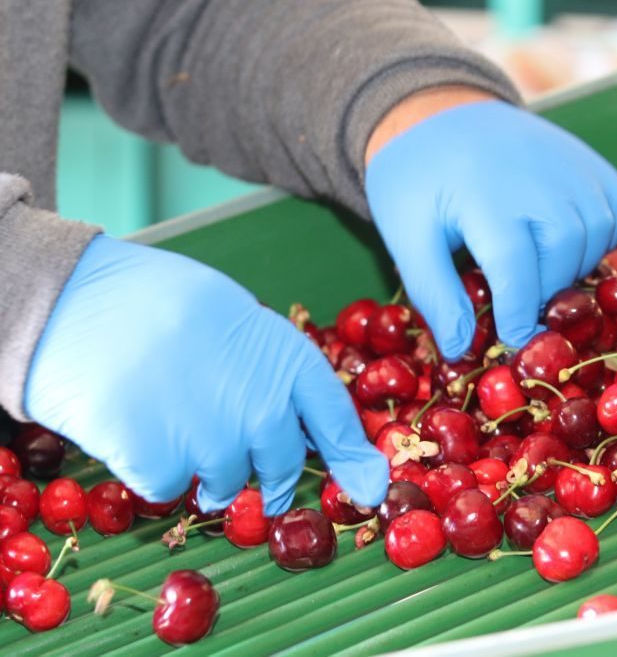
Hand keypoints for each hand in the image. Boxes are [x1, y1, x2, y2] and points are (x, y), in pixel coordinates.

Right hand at [25, 236, 388, 513]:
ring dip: (205, 467)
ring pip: (227, 483)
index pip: (336, 421)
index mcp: (287, 361)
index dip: (352, 459)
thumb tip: (295, 423)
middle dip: (268, 473)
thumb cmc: (155, 301)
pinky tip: (137, 427)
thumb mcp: (233, 317)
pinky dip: (155, 469)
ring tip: (171, 420)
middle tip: (242, 459)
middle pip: (283, 466)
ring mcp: (216, 441)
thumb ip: (268, 369)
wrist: (75, 300)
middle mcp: (264, 408)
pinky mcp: (166, 467)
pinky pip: (172, 488)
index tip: (368, 486)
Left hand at [365, 91, 616, 359]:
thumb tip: (461, 350)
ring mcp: (573, 165)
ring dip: (569, 270)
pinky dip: (597, 240)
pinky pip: (614, 215)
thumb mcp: (406, 238)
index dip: (517, 318)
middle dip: (541, 296)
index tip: (512, 345)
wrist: (439, 112)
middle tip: (515, 304)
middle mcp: (541, 177)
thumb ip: (436, 295)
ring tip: (534, 272)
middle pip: (561, 262)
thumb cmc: (417, 180)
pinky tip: (561, 244)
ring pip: (595, 243)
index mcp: (488, 196)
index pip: (517, 275)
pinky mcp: (593, 162)